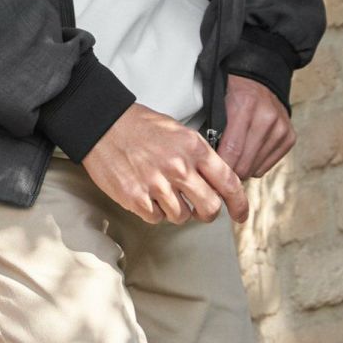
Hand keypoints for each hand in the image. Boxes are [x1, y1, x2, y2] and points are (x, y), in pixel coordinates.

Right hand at [80, 103, 248, 226]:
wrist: (101, 124)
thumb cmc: (138, 126)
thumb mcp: (178, 131)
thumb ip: (199, 156)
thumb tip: (216, 182)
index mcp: (194, 148)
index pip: (228, 182)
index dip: (239, 204)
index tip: (240, 215)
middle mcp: (179, 167)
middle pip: (210, 208)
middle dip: (207, 212)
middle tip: (199, 209)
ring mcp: (157, 184)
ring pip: (182, 217)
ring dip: (176, 210)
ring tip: (162, 192)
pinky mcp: (136, 197)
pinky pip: (157, 218)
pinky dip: (154, 211)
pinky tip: (146, 194)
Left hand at [221, 75, 295, 179]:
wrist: (260, 80)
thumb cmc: (235, 94)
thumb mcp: (219, 103)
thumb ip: (214, 131)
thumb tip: (210, 163)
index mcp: (246, 106)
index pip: (232, 148)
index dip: (220, 167)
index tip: (211, 176)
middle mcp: (267, 118)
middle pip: (245, 162)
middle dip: (230, 172)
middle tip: (218, 173)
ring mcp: (281, 128)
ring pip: (256, 168)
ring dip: (242, 169)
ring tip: (232, 162)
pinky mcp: (290, 137)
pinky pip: (267, 166)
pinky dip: (255, 165)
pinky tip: (248, 155)